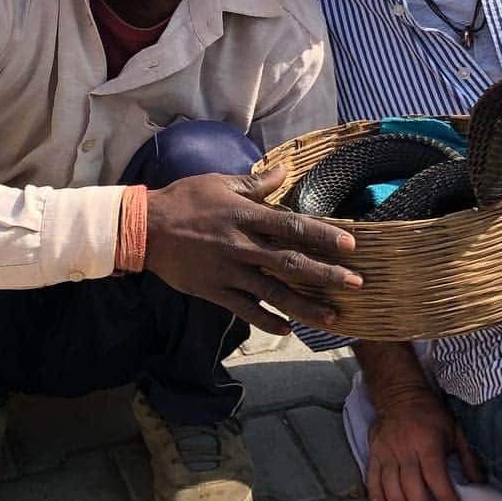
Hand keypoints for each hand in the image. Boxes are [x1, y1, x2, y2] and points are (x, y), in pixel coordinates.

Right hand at [143, 165, 360, 335]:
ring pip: (273, 292)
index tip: (350, 245)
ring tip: (333, 317)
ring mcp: (228, 272)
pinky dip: (267, 320)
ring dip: (305, 306)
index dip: (323, 235)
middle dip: (326, 274)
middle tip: (356, 283)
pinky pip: (245, 310)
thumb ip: (255, 183)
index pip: (293, 226)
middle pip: (291, 263)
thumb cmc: (185, 200)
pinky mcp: (214, 291)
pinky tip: (288, 329)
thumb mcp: (220, 183)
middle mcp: (242, 246)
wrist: (145, 229)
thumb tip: (284, 171)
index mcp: (246, 216)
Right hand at [366, 385, 484, 500]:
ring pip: (390, 481)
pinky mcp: (374, 451)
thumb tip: (479, 482)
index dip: (445, 496)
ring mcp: (387, 450)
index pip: (436, 473)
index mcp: (428, 441)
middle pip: (412, 481)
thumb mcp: (454, 430)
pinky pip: (372, 473)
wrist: (400, 394)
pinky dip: (374, 491)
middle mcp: (406, 447)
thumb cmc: (430, 414)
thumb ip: (467, 456)